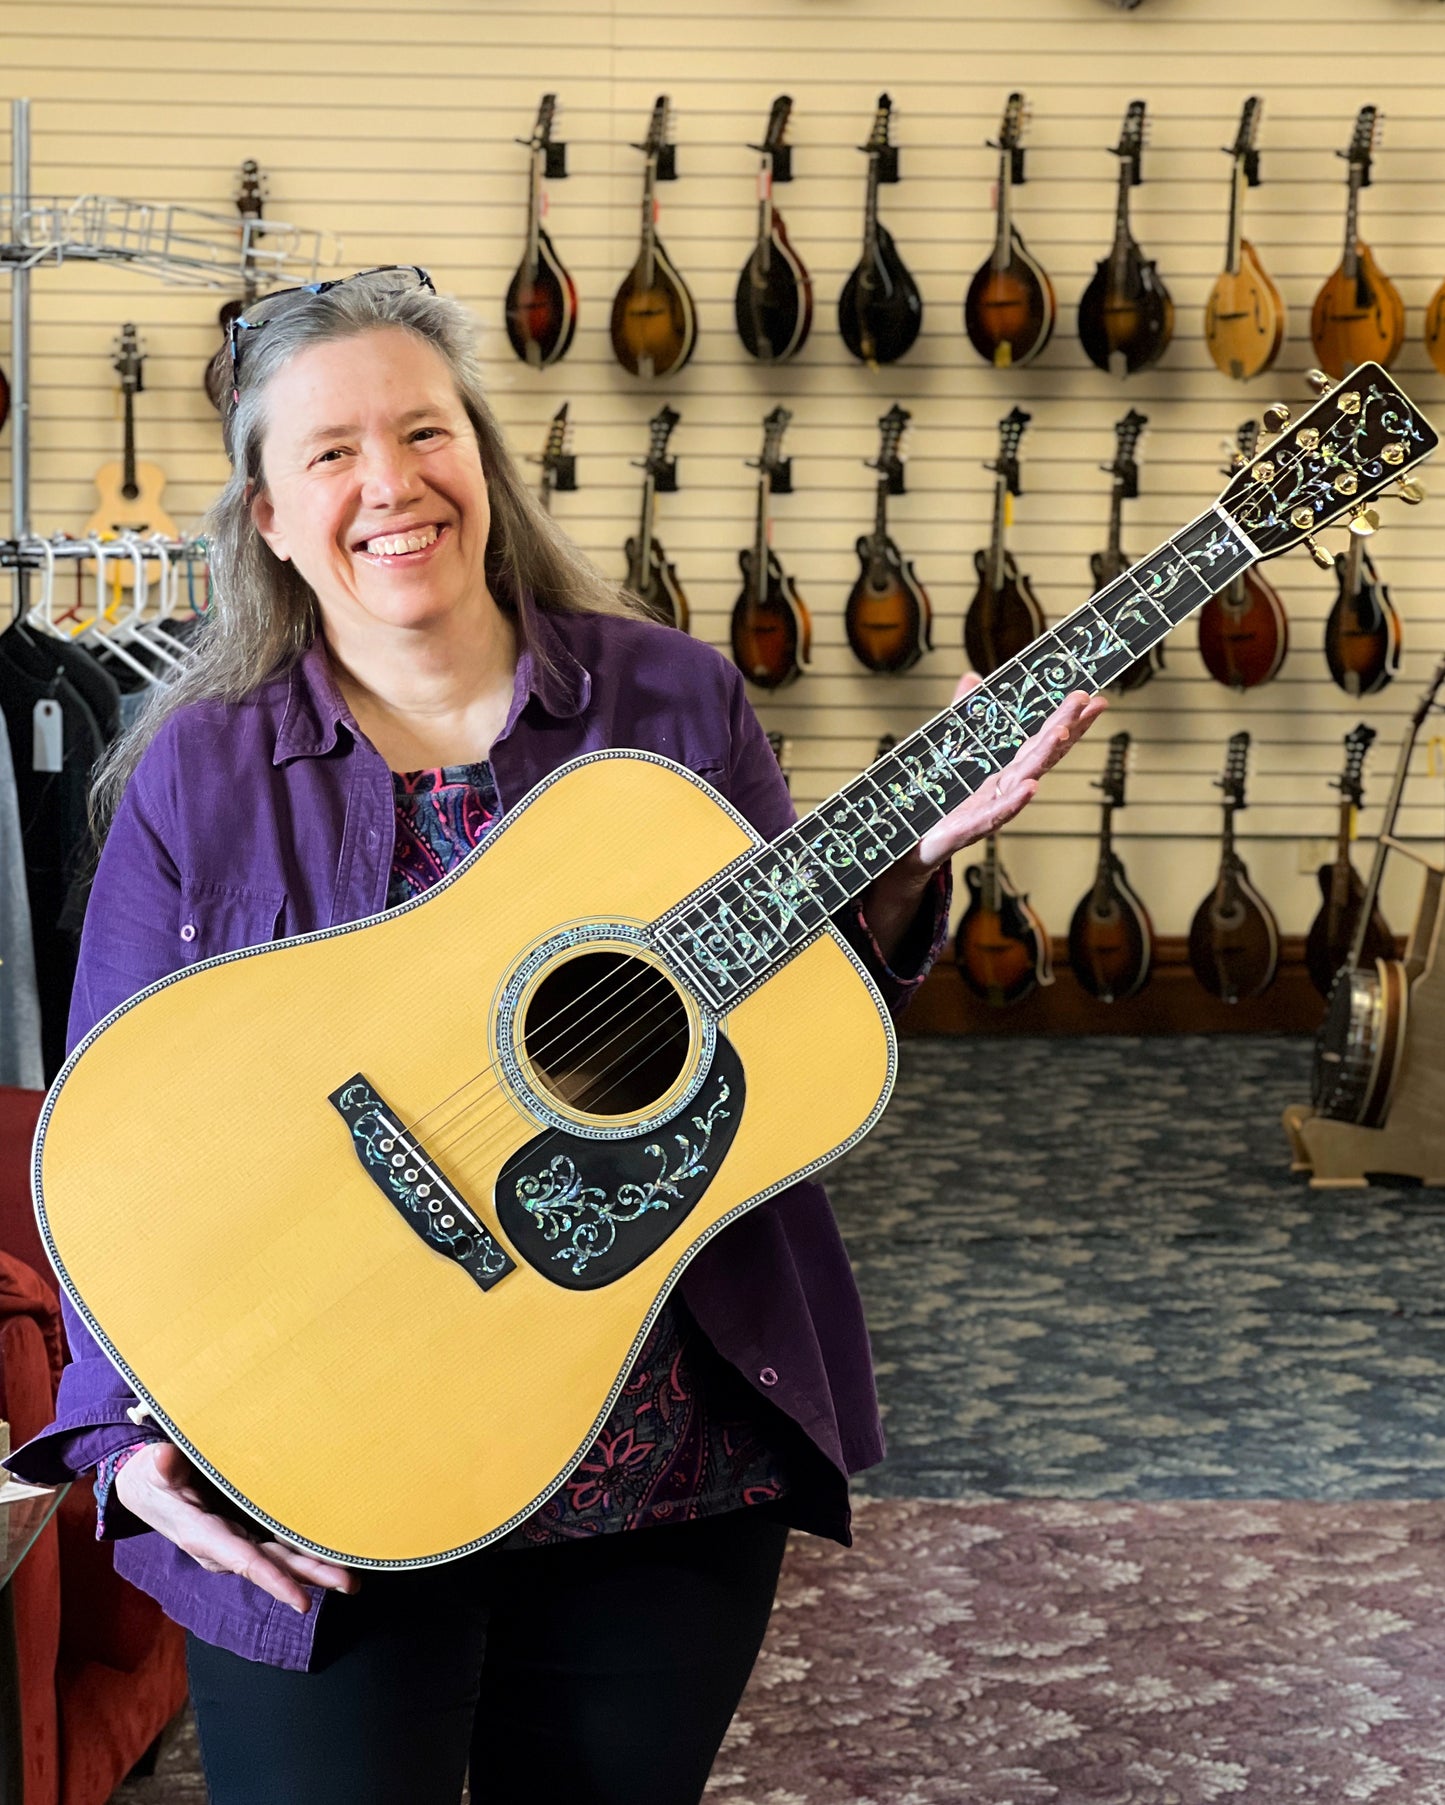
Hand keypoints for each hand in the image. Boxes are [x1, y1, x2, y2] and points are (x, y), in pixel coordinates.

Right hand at [114, 1442, 358, 1614]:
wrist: (144, 1489)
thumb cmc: (149, 1477)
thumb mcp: (150, 1470)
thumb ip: (161, 1467)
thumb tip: (164, 1459)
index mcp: (202, 1535)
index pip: (243, 1560)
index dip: (273, 1579)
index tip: (300, 1599)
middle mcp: (223, 1546)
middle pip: (272, 1565)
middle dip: (309, 1575)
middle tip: (350, 1583)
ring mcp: (236, 1540)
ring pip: (280, 1558)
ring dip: (314, 1568)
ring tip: (352, 1577)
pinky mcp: (244, 1531)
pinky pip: (278, 1545)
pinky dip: (304, 1552)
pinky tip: (331, 1555)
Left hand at [860, 677, 1108, 959]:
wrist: (908, 847)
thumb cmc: (935, 802)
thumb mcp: (948, 748)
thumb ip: (962, 713)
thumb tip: (973, 677)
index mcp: (1000, 771)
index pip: (1039, 742)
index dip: (1066, 721)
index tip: (1090, 698)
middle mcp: (1001, 790)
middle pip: (1038, 756)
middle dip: (1064, 728)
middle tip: (1087, 701)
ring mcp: (987, 809)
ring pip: (1022, 781)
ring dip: (1045, 757)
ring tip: (1064, 732)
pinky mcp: (966, 829)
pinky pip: (993, 815)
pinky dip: (1013, 803)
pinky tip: (1031, 788)